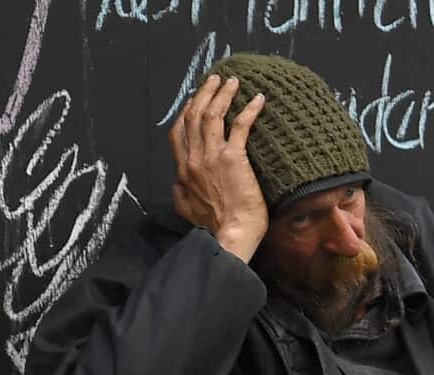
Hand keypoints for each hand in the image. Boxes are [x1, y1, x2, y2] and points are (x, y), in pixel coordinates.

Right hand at [168, 74, 268, 262]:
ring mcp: (212, 157)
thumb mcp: (188, 210)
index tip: (194, 99)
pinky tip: (257, 100)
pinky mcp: (233, 158)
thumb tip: (176, 186)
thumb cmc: (216, 227)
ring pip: (211, 115)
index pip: (178, 132)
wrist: (231, 236)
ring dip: (222, 94)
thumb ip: (180, 195)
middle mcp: (194, 159)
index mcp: (184, 170)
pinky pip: (239, 126)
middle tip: (214, 80)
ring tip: (232, 81)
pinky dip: (248, 110)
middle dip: (203, 94)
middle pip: (193, 116)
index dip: (185, 111)